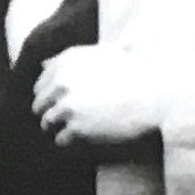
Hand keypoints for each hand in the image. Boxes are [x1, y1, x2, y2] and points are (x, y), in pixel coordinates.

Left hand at [32, 46, 164, 147]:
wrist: (154, 96)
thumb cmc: (135, 73)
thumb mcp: (104, 54)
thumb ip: (71, 58)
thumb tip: (44, 63)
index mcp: (67, 61)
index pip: (41, 82)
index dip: (47, 94)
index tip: (55, 101)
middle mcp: (62, 81)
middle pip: (40, 103)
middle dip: (49, 111)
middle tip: (62, 118)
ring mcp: (67, 105)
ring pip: (47, 122)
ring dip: (57, 127)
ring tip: (70, 129)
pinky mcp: (76, 126)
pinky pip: (61, 139)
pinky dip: (68, 140)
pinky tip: (80, 138)